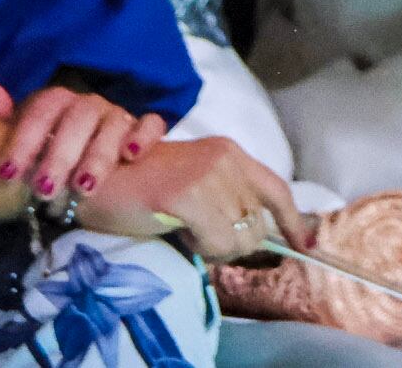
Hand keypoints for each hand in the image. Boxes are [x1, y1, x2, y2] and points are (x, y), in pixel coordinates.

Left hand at [0, 80, 159, 204]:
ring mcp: (119, 117)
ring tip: (83, 187)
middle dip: (59, 154)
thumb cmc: (58, 157)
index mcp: (58, 103)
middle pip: (77, 118)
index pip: (41, 109)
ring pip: (112, 123)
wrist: (100, 167)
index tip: (7, 174)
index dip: (22, 139)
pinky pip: (151, 125)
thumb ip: (7, 121)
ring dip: (97, 155)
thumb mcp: (29, 144)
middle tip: (44, 190)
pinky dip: (143, 136)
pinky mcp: (146, 134)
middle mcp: (89, 105)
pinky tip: (131, 156)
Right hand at [84, 132, 305, 258]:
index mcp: (229, 152)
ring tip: (185, 230)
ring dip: (214, 247)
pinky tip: (178, 232)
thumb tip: (260, 236)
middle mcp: (225, 157)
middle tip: (198, 236)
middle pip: (257, 225)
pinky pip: (216, 242)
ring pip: (239, 238)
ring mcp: (206, 173)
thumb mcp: (195, 189)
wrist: (94, 180)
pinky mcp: (186, 193)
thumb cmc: (141, 189)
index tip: (306, 243)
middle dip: (234, 244)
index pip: (276, 188)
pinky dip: (200, 248)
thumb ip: (227, 203)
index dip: (293, 219)